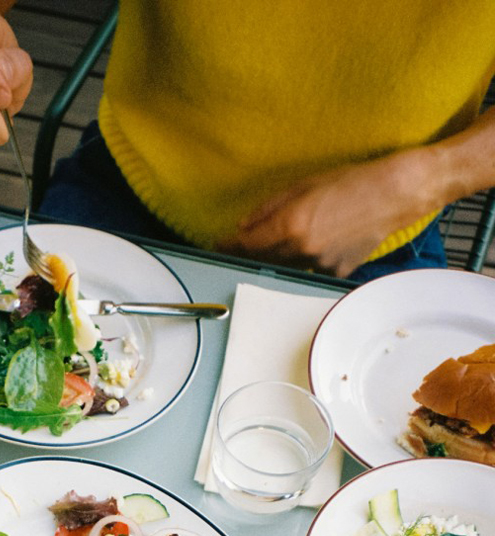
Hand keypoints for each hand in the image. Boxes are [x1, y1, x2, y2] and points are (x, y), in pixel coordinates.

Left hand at [221, 148, 439, 276]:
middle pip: (264, 259)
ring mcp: (320, 265)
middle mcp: (303, 250)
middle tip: (246, 241)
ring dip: (281, 253)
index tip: (219, 246)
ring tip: (300, 231)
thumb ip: (269, 208)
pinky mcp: (336, 272)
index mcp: (292, 224)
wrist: (396, 194)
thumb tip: (244, 225)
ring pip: (287, 265)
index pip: (248, 243)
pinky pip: (311, 268)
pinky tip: (326, 238)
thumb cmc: (353, 182)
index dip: (230, 245)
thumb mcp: (304, 184)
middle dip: (252, 250)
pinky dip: (309, 256)